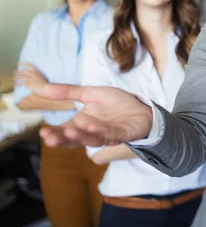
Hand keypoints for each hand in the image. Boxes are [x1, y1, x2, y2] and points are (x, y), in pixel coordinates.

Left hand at [13, 63, 47, 93]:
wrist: (45, 88)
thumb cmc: (44, 83)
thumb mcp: (41, 76)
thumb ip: (35, 74)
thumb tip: (30, 74)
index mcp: (36, 71)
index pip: (28, 65)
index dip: (23, 64)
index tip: (19, 64)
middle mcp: (32, 74)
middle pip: (22, 71)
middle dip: (17, 72)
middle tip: (14, 72)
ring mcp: (29, 78)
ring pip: (20, 77)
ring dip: (16, 77)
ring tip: (13, 78)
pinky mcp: (28, 84)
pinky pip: (20, 83)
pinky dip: (17, 84)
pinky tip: (15, 84)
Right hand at [38, 83, 152, 147]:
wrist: (142, 108)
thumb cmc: (116, 104)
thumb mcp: (91, 94)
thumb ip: (69, 92)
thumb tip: (43, 87)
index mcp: (82, 123)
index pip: (64, 131)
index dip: (55, 133)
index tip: (43, 133)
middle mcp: (92, 132)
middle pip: (75, 138)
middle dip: (63, 139)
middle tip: (50, 138)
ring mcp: (107, 134)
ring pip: (92, 138)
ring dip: (81, 136)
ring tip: (69, 132)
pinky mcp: (122, 134)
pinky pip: (111, 134)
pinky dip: (101, 131)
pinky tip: (92, 126)